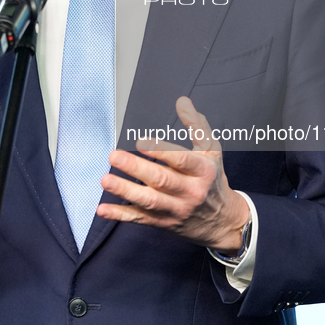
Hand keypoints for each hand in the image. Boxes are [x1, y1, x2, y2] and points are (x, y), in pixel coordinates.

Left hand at [98, 96, 248, 251]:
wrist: (221, 221)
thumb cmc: (212, 179)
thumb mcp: (211, 150)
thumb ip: (196, 125)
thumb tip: (182, 101)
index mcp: (202, 171)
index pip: (182, 160)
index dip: (161, 151)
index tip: (140, 143)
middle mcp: (190, 192)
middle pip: (162, 180)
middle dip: (136, 168)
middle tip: (115, 156)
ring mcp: (176, 209)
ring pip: (149, 201)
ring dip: (125, 191)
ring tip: (105, 180)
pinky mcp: (163, 222)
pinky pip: (140, 219)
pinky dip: (120, 215)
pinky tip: (103, 209)